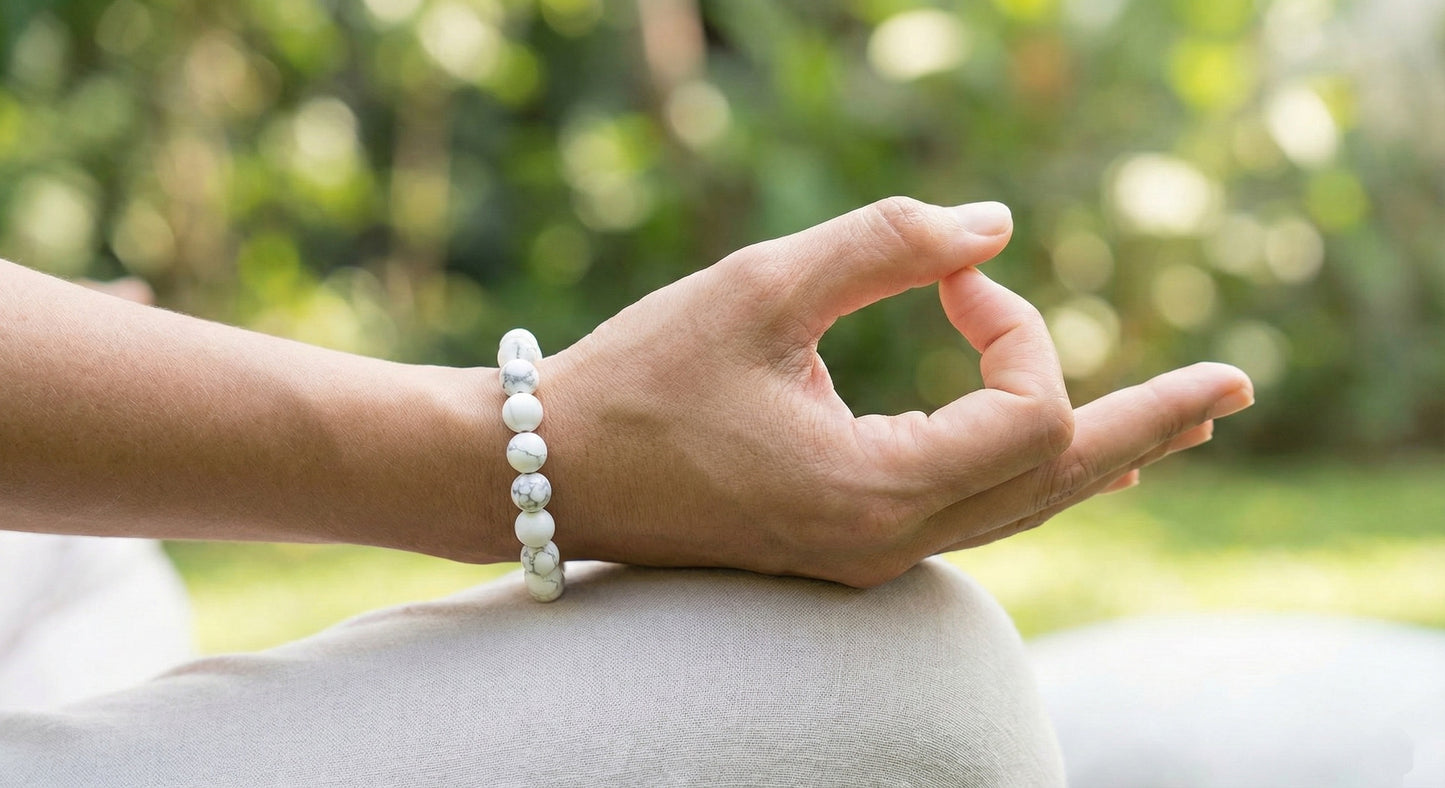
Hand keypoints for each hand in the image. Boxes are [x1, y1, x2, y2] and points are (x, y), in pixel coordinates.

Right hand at [540, 198, 1251, 586]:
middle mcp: (889, 541)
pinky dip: (1031, 470)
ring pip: (1021, 505)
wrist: (558, 472)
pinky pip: (974, 512)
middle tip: (1233, 388)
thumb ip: (889, 245)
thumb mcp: (762, 289)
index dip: (1022, 326)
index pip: (1030, 411)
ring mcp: (871, 552)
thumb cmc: (646, 378)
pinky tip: (1070, 459)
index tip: (959, 276)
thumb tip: (999, 224)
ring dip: (1102, 452)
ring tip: (1181, 424)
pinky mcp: (849, 542)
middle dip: (1147, 423)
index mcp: (876, 490)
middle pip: (1058, 480)